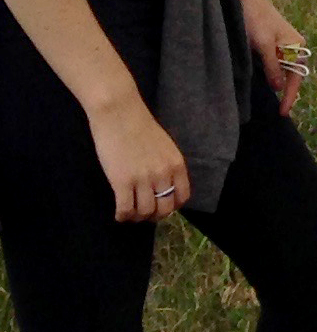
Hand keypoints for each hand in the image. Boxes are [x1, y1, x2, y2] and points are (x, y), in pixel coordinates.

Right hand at [87, 96, 189, 223]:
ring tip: (129, 214)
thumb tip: (164, 185)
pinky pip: (125, 209)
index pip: (182, 196)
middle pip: (164, 209)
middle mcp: (163, 174)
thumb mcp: (165, 147)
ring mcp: (143, 179)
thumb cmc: (140, 126)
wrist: (119, 114)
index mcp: (177, 165)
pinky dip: (122, 216)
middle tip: (144, 215)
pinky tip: (119, 215)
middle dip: (155, 216)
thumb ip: (167, 165)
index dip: (173, 206)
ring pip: (144, 212)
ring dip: (137, 218)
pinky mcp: (122, 182)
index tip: (162, 207)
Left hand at [237, 0, 309, 114]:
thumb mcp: (263, 44)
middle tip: (280, 111)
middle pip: (293, 74)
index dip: (290, 96)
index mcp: (296, 45)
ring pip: (284, 69)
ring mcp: (282, 44)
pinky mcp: (271, 42)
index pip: (296, 77)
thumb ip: (272, 66)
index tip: (283, 113)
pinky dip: (272, 74)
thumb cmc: (255, 18)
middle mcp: (293, 45)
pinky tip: (266, 82)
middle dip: (288, 92)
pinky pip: (276, 63)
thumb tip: (279, 88)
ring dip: (280, 83)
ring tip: (275, 101)